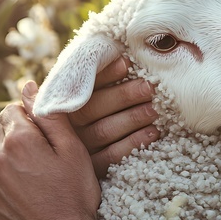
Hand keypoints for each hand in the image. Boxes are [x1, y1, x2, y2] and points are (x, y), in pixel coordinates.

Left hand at [0, 81, 103, 219]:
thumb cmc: (74, 196)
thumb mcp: (73, 151)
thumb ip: (50, 116)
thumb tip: (29, 87)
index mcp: (19, 140)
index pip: (11, 110)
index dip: (27, 117)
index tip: (40, 131)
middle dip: (11, 133)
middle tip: (34, 152)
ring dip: (0, 154)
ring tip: (25, 171)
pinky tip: (15, 187)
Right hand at [68, 56, 159, 177]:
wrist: (79, 161)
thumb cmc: (98, 110)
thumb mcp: (92, 92)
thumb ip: (97, 75)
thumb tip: (122, 51)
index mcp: (66, 102)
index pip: (83, 86)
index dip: (105, 74)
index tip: (126, 63)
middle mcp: (68, 126)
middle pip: (93, 109)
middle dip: (123, 96)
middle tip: (149, 87)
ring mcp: (79, 149)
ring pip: (104, 131)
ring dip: (132, 118)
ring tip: (155, 109)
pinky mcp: (92, 169)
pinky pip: (112, 156)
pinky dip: (133, 143)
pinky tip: (153, 133)